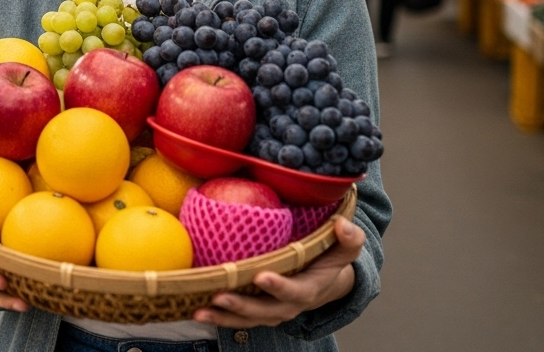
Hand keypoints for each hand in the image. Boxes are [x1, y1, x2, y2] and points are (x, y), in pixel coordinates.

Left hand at [195, 216, 364, 327]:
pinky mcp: (255, 313)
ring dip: (223, 317)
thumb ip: (349, 240)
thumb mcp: (343, 251)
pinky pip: (235, 319)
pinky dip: (217, 317)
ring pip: (246, 319)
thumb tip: (343, 225)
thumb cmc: (327, 261)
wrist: (322, 285)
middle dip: (243, 305)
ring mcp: (270, 312)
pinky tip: (194, 311)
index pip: (295, 291)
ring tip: (200, 312)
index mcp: (308, 289)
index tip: (262, 275)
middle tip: (221, 296)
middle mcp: (287, 306)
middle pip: (265, 310)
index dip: (280, 286)